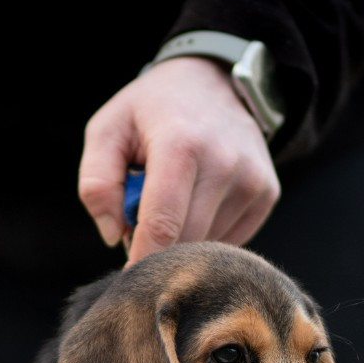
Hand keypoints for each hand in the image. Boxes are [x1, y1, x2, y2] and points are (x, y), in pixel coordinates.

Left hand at [78, 56, 279, 264]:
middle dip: (157, 247)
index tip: (127, 283)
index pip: (162, 226)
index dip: (141, 262)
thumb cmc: (151, 110)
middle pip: (185, 242)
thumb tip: (114, 235)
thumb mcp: (107, 129)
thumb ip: (96, 182)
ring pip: (207, 245)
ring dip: (181, 240)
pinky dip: (205, 234)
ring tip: (170, 203)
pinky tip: (195, 204)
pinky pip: (229, 239)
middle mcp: (225, 164)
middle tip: (138, 223)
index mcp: (181, 146)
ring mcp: (252, 181)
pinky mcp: (267, 193)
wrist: (214, 79)